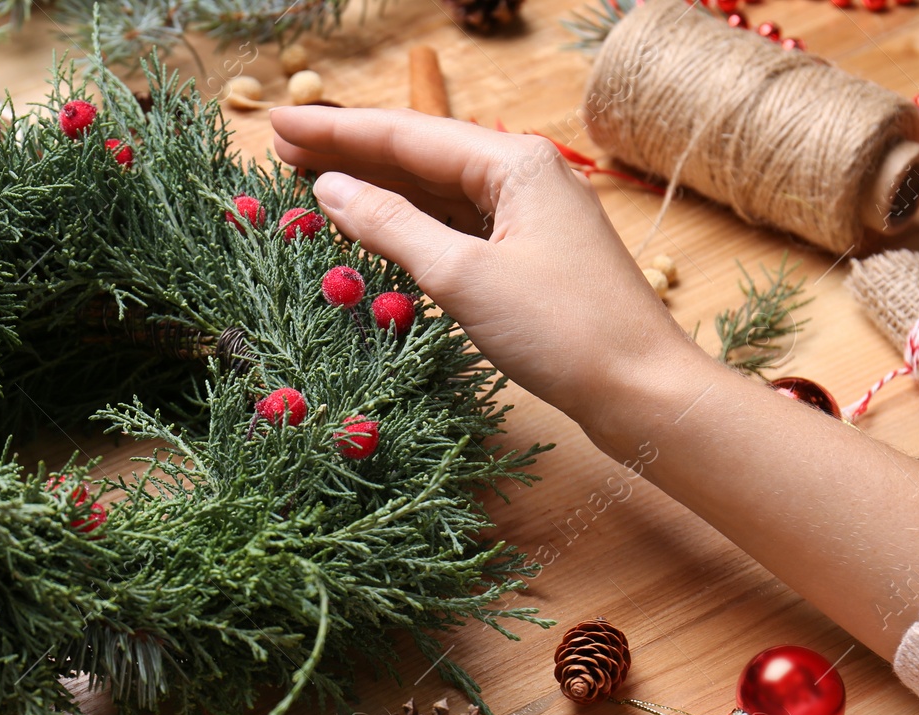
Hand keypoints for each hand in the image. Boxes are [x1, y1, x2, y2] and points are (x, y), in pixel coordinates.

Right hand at [271, 106, 692, 426]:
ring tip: (311, 178)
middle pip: (418, 155)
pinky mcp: (528, 258)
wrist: (640, 389)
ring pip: (434, 192)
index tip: (278, 121)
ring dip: (374, 187)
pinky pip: (453, 226)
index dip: (337, 130)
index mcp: (513, 164)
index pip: (405, 135)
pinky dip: (407, 224)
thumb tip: (332, 190)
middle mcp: (523, 177)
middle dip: (349, 151)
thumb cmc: (562, 329)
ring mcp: (527, 218)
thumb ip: (392, 227)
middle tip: (279, 145)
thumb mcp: (463, 276)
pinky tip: (371, 225)